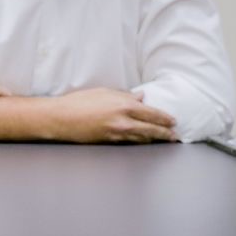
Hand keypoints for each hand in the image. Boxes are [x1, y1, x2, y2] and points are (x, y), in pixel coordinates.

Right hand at [48, 87, 177, 143]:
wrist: (61, 118)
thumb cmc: (79, 102)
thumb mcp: (103, 93)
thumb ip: (124, 95)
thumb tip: (141, 98)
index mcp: (123, 105)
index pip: (152, 113)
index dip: (165, 118)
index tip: (173, 121)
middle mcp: (124, 121)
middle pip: (152, 129)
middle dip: (166, 133)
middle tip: (175, 135)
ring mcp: (117, 133)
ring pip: (143, 138)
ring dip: (154, 139)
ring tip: (163, 139)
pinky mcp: (110, 142)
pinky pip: (130, 142)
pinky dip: (140, 141)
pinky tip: (144, 141)